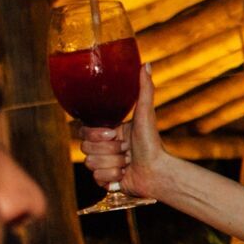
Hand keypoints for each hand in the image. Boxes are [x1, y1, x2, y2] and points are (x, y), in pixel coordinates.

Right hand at [78, 65, 170, 200]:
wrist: (158, 172)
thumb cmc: (153, 143)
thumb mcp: (145, 114)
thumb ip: (144, 89)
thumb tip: (146, 64)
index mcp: (109, 130)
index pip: (85, 130)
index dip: (96, 135)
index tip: (114, 134)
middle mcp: (104, 146)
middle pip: (85, 148)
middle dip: (109, 150)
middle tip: (126, 150)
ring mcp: (103, 163)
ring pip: (90, 164)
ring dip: (113, 163)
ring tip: (128, 162)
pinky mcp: (105, 179)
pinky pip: (96, 178)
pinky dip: (112, 177)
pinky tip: (124, 174)